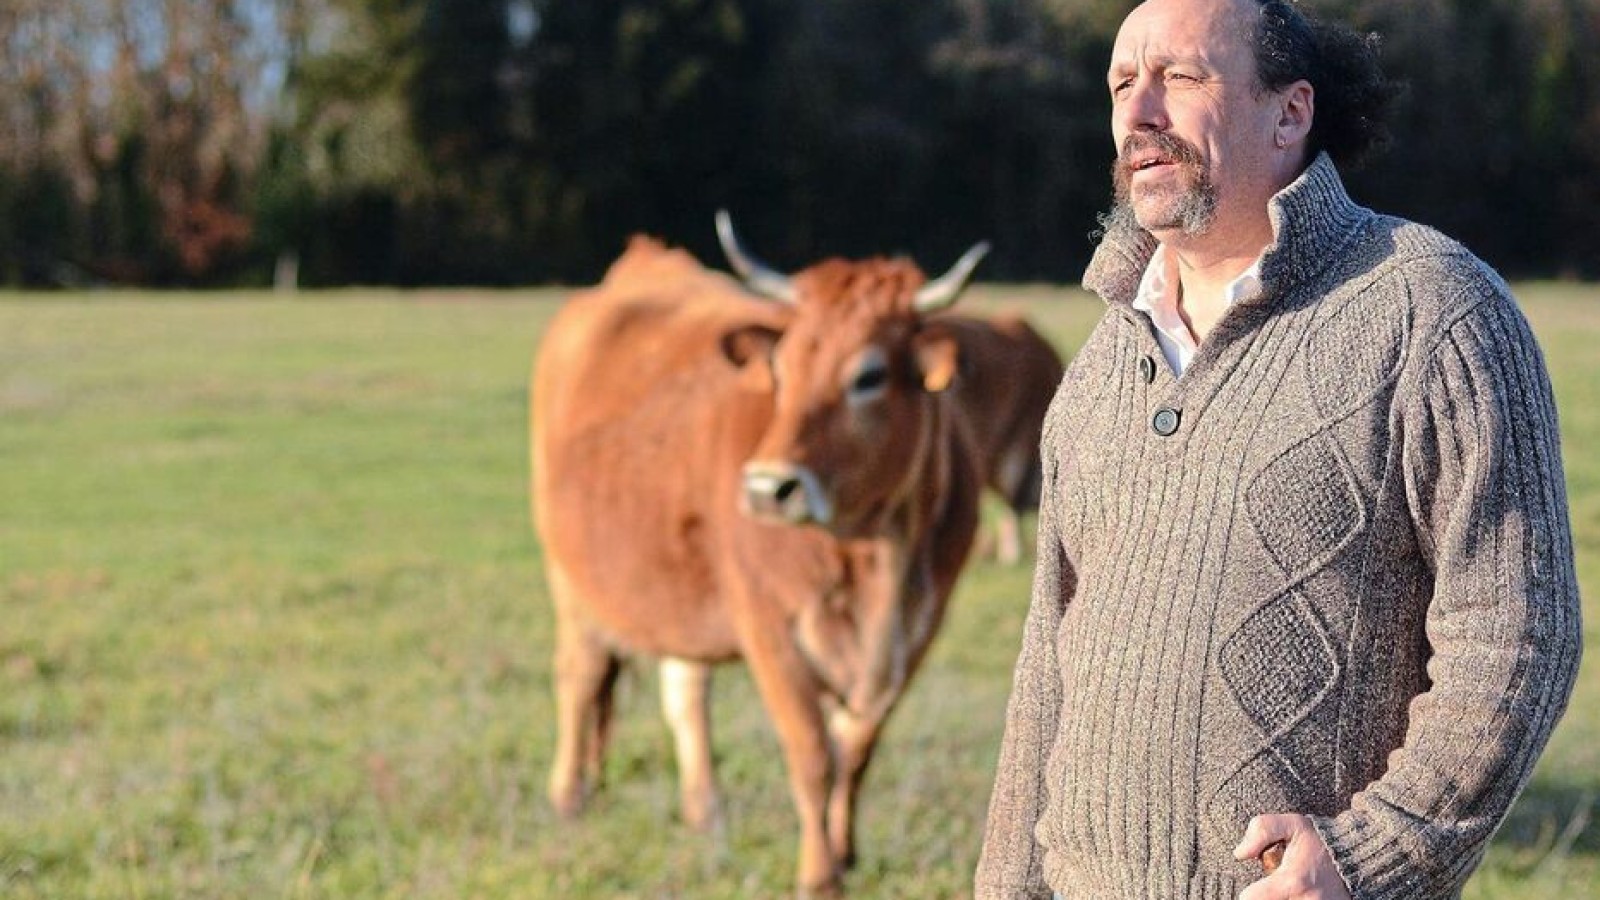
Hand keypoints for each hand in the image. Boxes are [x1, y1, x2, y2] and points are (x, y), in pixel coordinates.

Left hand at [1233, 814, 1350, 899]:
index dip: (1249, 893)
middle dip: (1267, 897)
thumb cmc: (1322, 840)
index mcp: (1294, 881)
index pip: (1251, 899)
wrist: (1360, 858)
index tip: (1255, 887)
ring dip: (1281, 899)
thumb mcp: (1292, 824)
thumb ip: (1261, 830)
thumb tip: (1240, 853)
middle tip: (1275, 887)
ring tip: (1289, 891)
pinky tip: (1297, 894)